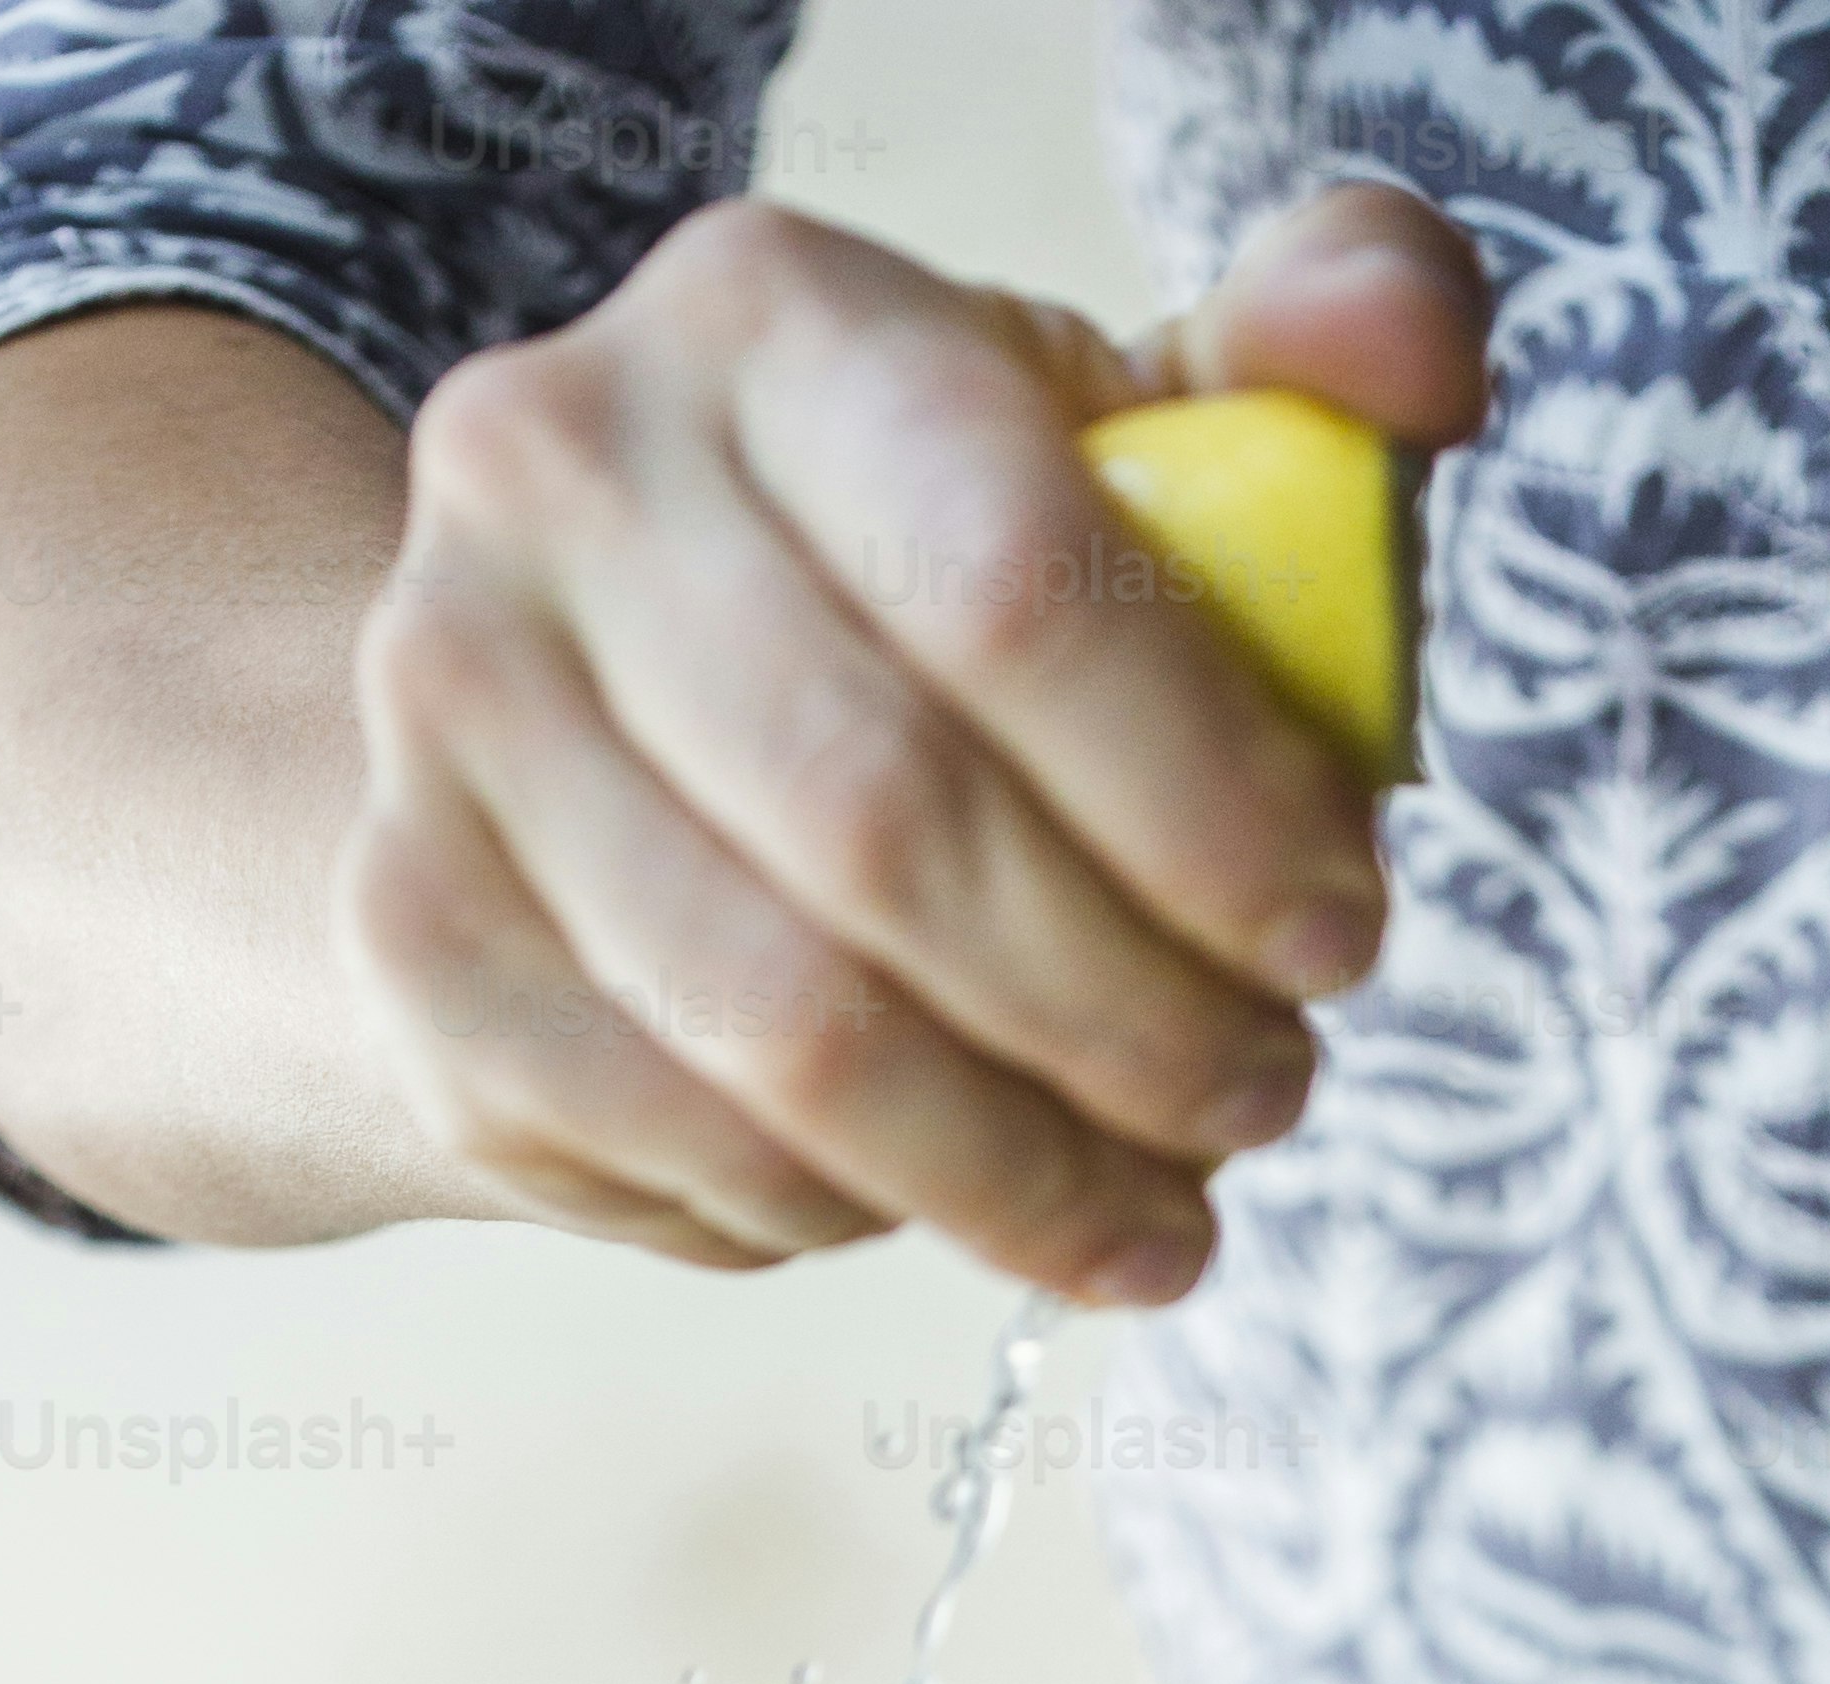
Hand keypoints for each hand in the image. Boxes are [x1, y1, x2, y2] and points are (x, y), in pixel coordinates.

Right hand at [335, 182, 1488, 1290]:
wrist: (554, 697)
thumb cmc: (894, 583)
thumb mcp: (1090, 439)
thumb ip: (1284, 380)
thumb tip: (1411, 353)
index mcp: (765, 320)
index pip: (1012, 582)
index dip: (1210, 805)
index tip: (1340, 937)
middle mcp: (559, 478)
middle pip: (898, 833)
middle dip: (1134, 1018)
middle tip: (1266, 1097)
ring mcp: (451, 713)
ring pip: (793, 1038)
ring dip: (1022, 1167)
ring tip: (1165, 1210)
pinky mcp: (417, 939)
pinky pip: (694, 1149)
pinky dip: (873, 1217)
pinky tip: (981, 1201)